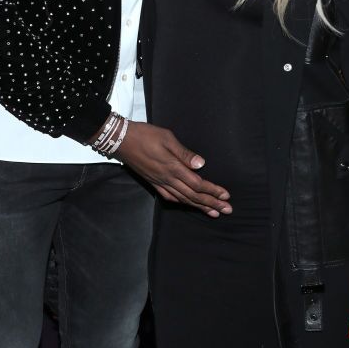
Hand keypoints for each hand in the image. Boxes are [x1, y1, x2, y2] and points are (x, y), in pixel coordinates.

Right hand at [115, 120, 231, 217]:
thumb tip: (201, 164)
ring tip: (213, 213)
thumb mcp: (167, 138)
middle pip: (193, 196)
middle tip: (227, 211)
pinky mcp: (153, 182)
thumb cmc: (145, 135)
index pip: (198, 184)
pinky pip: (170, 197)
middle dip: (211, 203)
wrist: (121, 140)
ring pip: (183, 199)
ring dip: (199, 206)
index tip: (226, 196)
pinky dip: (182, 203)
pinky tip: (188, 205)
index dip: (213, 191)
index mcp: (173, 167)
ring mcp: (159, 182)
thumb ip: (184, 153)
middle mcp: (167, 179)